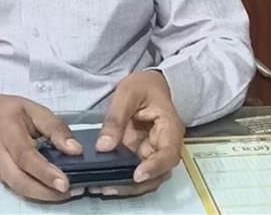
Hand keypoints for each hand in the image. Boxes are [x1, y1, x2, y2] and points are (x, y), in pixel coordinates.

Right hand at [0, 92, 85, 201]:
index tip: (65, 182)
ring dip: (42, 195)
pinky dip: (35, 193)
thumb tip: (75, 149)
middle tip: (69, 191)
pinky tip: (50, 190)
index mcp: (7, 129)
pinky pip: (16, 188)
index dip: (44, 172)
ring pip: (17, 188)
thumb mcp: (34, 109)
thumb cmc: (9, 111)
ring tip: (65, 193)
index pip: (25, 155)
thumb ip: (55, 127)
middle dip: (45, 191)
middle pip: (19, 180)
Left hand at [89, 70, 184, 196]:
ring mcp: (153, 151)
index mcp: (169, 128)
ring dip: (126, 185)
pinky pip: (134, 169)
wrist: (149, 83)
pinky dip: (120, 177)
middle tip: (108, 186)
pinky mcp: (142, 154)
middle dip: (134, 184)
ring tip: (100, 187)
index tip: (136, 176)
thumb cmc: (143, 85)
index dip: (154, 167)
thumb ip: (116, 119)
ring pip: (146, 176)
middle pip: (157, 173)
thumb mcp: (127, 94)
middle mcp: (165, 145)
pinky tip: (103, 180)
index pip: (168, 154)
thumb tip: (104, 147)